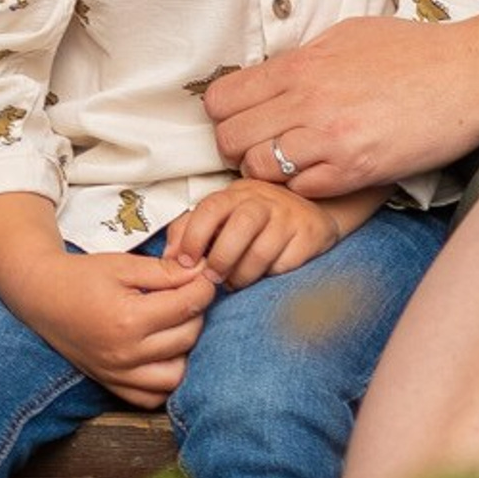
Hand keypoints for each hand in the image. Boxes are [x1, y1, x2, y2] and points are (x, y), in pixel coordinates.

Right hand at [3, 248, 212, 406]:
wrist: (43, 297)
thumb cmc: (82, 276)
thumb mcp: (122, 264)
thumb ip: (164, 271)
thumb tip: (202, 275)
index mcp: (128, 319)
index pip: (186, 307)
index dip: (203, 288)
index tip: (204, 277)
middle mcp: (126, 354)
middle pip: (187, 338)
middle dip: (196, 313)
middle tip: (189, 294)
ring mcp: (119, 375)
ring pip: (177, 374)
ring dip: (185, 349)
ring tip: (176, 324)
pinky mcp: (113, 386)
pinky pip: (153, 397)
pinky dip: (165, 379)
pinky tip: (163, 354)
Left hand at [163, 181, 347, 290]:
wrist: (310, 212)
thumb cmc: (255, 219)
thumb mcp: (222, 216)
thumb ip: (190, 231)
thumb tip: (168, 258)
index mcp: (235, 194)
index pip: (211, 207)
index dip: (194, 236)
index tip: (185, 262)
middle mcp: (263, 200)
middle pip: (240, 226)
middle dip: (221, 258)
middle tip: (213, 279)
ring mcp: (288, 217)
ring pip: (262, 249)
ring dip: (243, 274)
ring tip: (235, 283)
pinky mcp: (309, 235)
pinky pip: (286, 262)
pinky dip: (270, 275)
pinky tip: (263, 278)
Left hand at [205, 14, 478, 194]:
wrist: (468, 75)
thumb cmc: (412, 51)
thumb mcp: (345, 36)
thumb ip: (303, 59)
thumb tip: (274, 74)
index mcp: (299, 65)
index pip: (222, 99)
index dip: (226, 112)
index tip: (243, 116)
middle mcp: (305, 102)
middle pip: (229, 138)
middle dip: (238, 145)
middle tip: (262, 144)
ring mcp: (328, 140)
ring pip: (257, 169)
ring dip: (268, 170)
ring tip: (291, 162)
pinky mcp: (355, 171)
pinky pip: (300, 190)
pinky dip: (303, 187)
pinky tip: (323, 172)